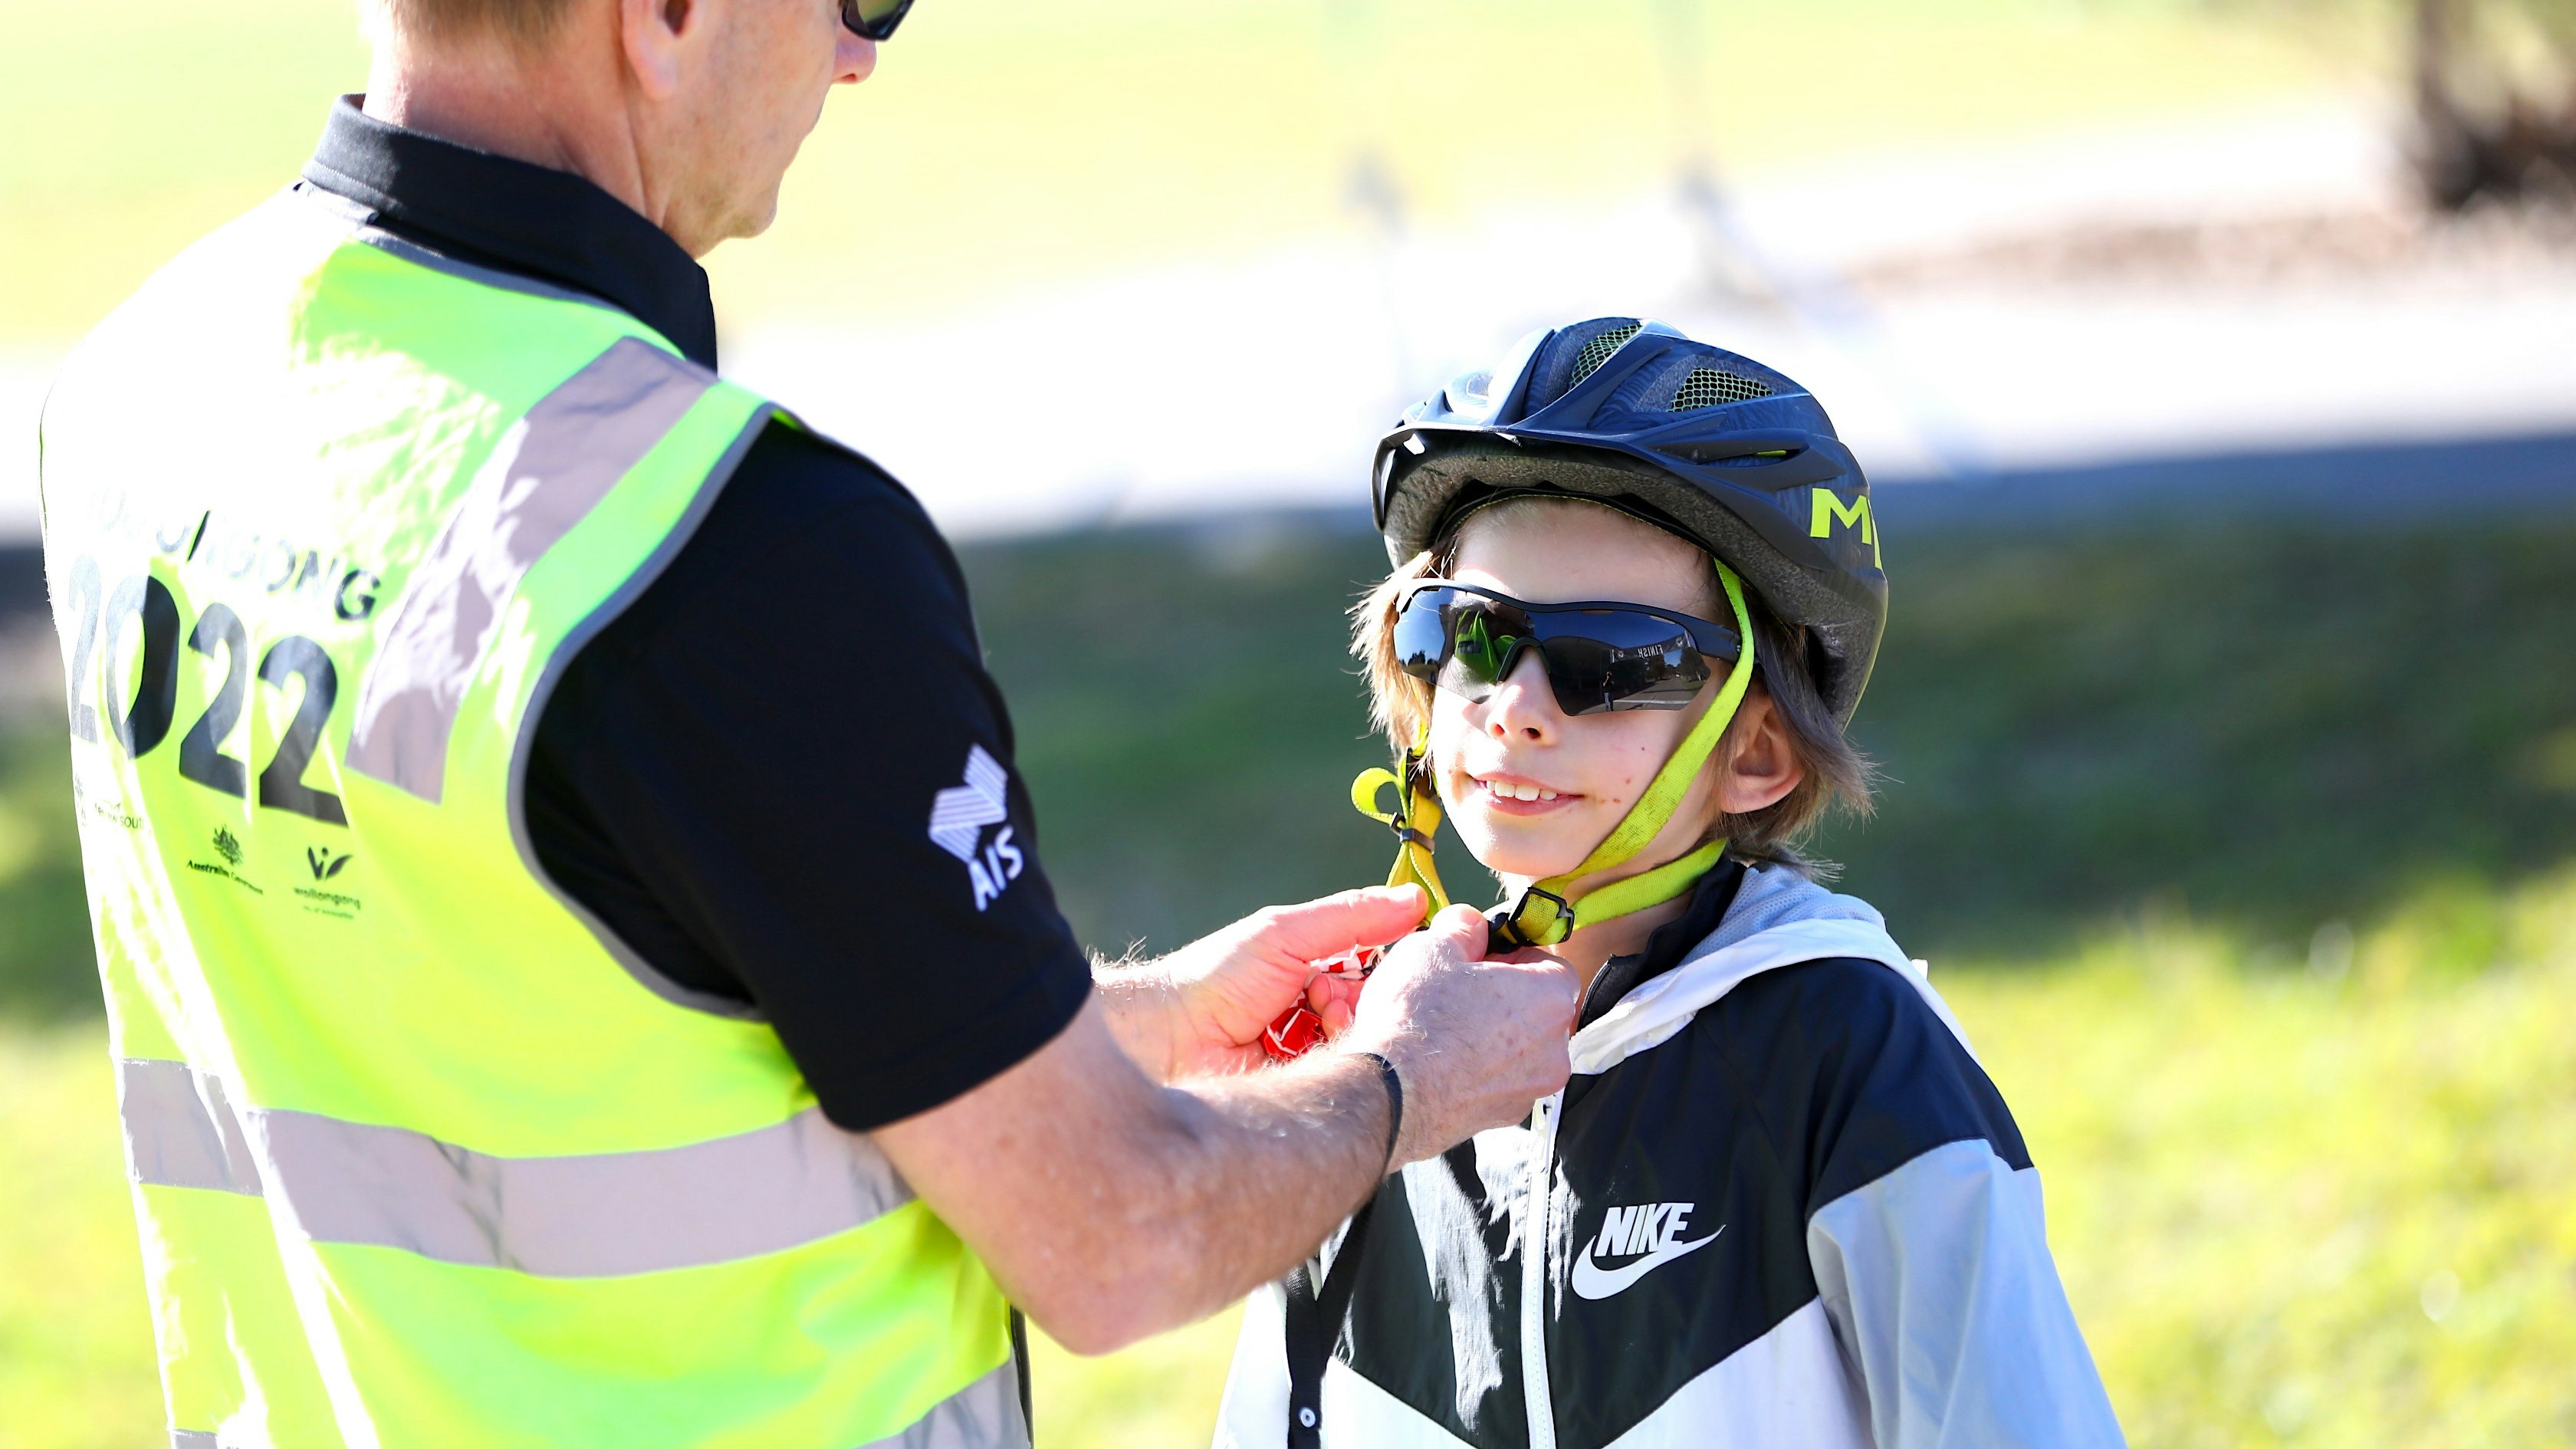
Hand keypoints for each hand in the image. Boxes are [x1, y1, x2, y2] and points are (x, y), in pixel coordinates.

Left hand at [1096, 885, 1427, 1079]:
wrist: (1170, 1041)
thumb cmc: (1217, 979)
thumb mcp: (1284, 934)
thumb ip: (1350, 916)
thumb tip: (1414, 897)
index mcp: (1316, 972)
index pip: (1377, 969)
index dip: (1387, 967)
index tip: (1387, 961)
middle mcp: (1319, 1015)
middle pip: (1375, 1009)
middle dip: (1357, 1003)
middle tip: (1321, 1000)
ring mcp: (1315, 1054)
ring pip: (1365, 1044)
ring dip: (1342, 1032)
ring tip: (1306, 1025)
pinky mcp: (1308, 1090)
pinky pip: (1346, 1079)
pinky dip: (1333, 1062)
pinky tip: (1307, 1055)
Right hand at [1334, 904, 1577, 1166]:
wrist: (1387, 1094)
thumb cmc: (1416, 1016)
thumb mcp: (1433, 947)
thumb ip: (1463, 927)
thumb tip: (1471, 924)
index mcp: (1550, 998)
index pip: (1552, 965)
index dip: (1515, 955)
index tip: (1482, 956)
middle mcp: (1555, 1048)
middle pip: (1538, 1008)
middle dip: (1504, 995)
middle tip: (1458, 987)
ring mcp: (1531, 1088)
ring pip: (1520, 1047)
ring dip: (1492, 1033)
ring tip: (1445, 1026)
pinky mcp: (1505, 1116)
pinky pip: (1500, 1079)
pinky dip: (1480, 1067)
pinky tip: (1441, 1060)